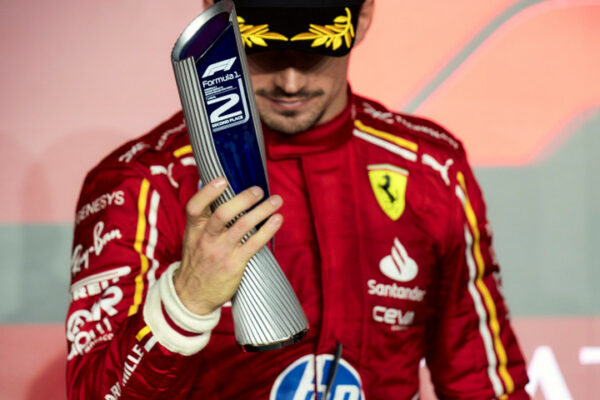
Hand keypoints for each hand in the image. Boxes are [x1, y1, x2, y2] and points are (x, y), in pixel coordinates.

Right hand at [173, 177, 282, 315]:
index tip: (223, 179)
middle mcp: (206, 239)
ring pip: (242, 226)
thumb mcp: (193, 238)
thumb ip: (205, 218)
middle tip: (259, 190)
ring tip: (276, 200)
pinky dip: (267, 230)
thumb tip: (220, 190)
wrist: (191, 295)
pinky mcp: (234, 264)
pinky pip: (254, 244)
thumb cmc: (198, 260)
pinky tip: (277, 220)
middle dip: (243, 199)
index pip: (195, 206)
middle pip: (222, 214)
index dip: (208, 192)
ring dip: (262, 210)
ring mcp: (220, 251)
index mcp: (194, 229)